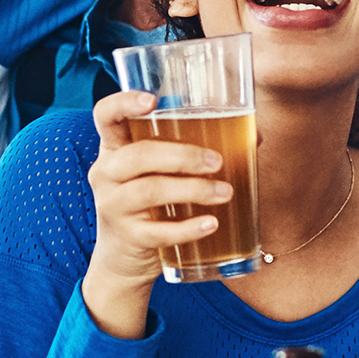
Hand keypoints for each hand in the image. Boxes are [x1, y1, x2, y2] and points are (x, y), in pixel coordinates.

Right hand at [81, 90, 233, 338]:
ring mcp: (113, 206)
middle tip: (216, 161)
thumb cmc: (149, 202)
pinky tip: (212, 223)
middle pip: (137, 155)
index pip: (105, 115)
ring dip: (192, 189)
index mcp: (113, 147)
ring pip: (149, 191)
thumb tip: (253, 136)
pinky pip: (158, 232)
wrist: (124, 256)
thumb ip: (190, 149)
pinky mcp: (128, 236)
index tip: (152, 101)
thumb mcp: (156, 171)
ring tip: (224, 191)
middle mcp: (106, 173)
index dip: (123, 103)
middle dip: (181, 155)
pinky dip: (189, 228)